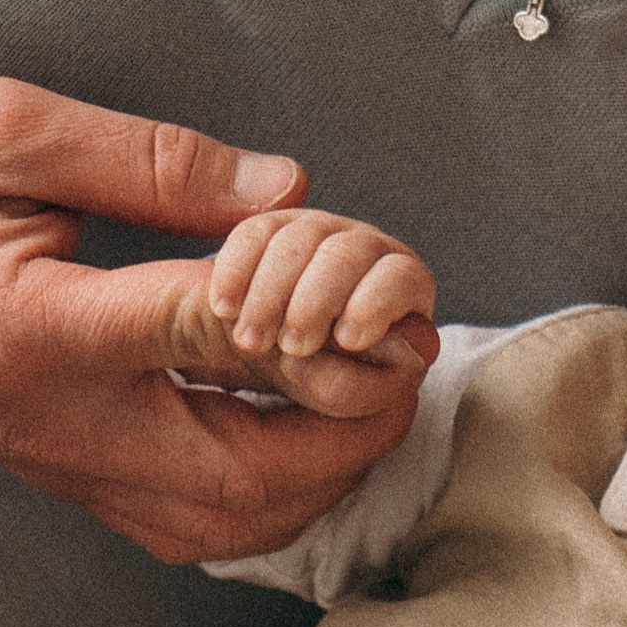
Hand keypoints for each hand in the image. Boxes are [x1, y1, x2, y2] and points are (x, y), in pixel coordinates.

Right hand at [0, 74, 439, 562]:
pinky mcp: (62, 471)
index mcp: (35, 328)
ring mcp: (58, 461)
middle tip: (404, 352)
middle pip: (244, 478)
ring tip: (367, 384)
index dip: (315, 310)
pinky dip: (271, 485)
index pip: (210, 333)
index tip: (378, 280)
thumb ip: (157, 163)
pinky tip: (303, 413)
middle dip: (349, 428)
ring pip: (226, 524)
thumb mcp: (13, 127)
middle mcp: (54, 422)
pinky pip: (192, 520)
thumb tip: (283, 193)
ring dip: (320, 471)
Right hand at [204, 206, 435, 377]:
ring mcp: (315, 234)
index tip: (348, 339)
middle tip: (292, 346)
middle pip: (346, 254)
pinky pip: (252, 235)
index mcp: (399, 284)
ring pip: (297, 241)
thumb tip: (376, 346)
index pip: (401, 276)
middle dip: (315, 302)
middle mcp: (362, 249)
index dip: (376, 303)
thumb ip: (361, 381)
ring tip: (252, 341)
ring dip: (270, 295)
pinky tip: (225, 310)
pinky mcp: (269, 231)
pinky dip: (236, 272)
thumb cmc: (324, 379)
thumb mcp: (346, 394)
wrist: (270, 360)